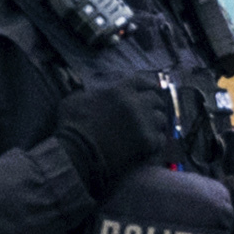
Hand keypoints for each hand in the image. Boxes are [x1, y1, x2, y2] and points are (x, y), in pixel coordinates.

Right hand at [53, 75, 173, 190]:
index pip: (142, 81)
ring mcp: (143, 123)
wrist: (77, 153)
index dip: (147, 85)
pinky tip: (148, 146)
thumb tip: (94, 94)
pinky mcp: (147, 142)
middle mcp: (135, 103)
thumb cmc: (72, 126)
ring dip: (156, 124)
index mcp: (119, 90)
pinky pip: (161, 139)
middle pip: (155, 100)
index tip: (150, 90)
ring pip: (161, 119)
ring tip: (149, 131)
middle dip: (153, 106)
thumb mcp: (76, 99)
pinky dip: (156, 142)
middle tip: (149, 115)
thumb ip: (92, 93)